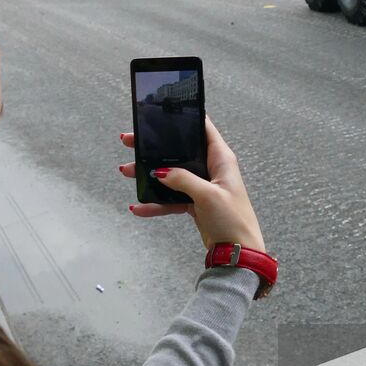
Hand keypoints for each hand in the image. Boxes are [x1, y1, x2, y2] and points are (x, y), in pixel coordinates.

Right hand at [119, 117, 265, 252]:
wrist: (238, 253)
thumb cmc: (233, 219)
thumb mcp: (208, 195)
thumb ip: (183, 180)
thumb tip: (160, 172)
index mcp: (221, 159)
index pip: (203, 128)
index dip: (184, 118)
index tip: (161, 112)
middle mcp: (212, 168)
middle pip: (180, 151)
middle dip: (155, 148)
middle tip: (131, 142)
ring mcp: (202, 186)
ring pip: (172, 175)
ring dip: (150, 175)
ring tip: (127, 172)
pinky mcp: (195, 202)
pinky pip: (171, 198)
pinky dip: (156, 202)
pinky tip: (138, 207)